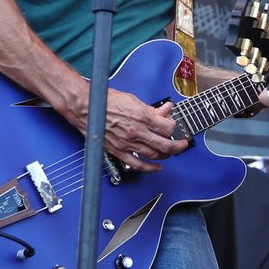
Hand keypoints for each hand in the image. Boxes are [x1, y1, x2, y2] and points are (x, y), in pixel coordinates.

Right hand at [62, 85, 185, 173]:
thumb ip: (152, 109)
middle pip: (166, 145)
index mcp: (142, 117)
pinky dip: (150, 168)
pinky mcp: (119, 151)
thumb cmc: (107, 101)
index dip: (174, 128)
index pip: (168, 128)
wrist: (86, 107)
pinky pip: (138, 164)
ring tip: (171, 152)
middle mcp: (137, 132)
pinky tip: (158, 167)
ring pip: (155, 155)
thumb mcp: (134, 100)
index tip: (173, 127)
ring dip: (167, 155)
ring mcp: (128, 143)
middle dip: (178, 146)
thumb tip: (166, 110)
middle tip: (182, 144)